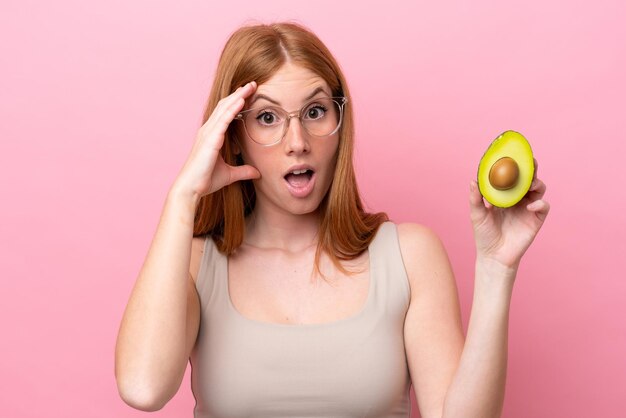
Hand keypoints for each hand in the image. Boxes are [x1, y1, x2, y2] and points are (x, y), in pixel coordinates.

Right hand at [170, 81, 259, 202]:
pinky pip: (224, 119)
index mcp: (211, 135)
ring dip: (238, 96)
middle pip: (225, 105)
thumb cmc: (205, 181)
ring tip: (251, 86)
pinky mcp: (210, 139)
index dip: (236, 102)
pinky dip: (233, 108)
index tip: (249, 94)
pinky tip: (242, 100)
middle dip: (239, 94)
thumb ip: (243, 171)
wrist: (191, 188)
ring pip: (225, 108)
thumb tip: (257, 173)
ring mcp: (208, 133)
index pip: (225, 113)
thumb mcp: (230, 174)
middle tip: (252, 84)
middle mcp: (208, 130)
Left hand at [469, 158, 549, 269]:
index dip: (515, 165)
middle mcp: (518, 199)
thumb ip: (475, 198)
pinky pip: (543, 207)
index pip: (512, 176)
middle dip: (531, 168)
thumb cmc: (484, 235)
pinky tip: (530, 206)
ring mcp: (528, 208)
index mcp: (504, 195)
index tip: (514, 154)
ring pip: (539, 189)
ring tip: (530, 184)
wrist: (493, 256)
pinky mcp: (536, 220)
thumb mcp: (477, 214)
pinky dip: (539, 204)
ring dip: (536, 183)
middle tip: (530, 161)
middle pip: (528, 178)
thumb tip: (472, 180)